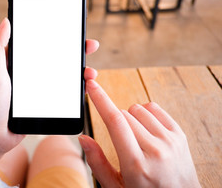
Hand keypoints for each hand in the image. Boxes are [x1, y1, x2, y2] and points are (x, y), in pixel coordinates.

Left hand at [0, 18, 98, 163]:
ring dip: (79, 71)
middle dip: (75, 50)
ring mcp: (38, 87)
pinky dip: (76, 88)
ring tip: (91, 72)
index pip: (40, 42)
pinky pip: (63, 92)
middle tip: (90, 45)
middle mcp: (29, 73)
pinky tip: (85, 87)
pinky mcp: (44, 102)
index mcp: (17, 62)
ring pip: (63, 74)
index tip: (71, 28)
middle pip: (56, 57)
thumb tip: (6, 21)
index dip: (56, 34)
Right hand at [79, 80, 200, 187]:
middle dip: (115, 122)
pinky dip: (144, 114)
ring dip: (130, 118)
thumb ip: (97, 162)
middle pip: (124, 114)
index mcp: (136, 164)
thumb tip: (83, 138)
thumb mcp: (116, 186)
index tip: (91, 85)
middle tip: (122, 142)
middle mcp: (155, 149)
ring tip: (135, 138)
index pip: (114, 121)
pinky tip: (145, 130)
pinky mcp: (179, 134)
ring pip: (137, 109)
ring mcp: (170, 140)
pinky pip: (154, 108)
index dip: (100, 100)